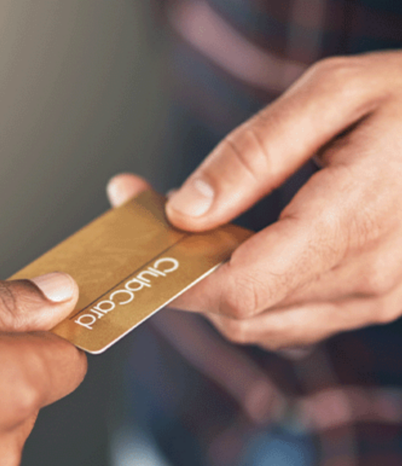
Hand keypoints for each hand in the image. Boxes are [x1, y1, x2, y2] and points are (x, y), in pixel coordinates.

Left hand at [109, 51, 401, 349]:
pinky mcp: (370, 301)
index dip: (179, 279)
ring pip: (258, 323)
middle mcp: (364, 278)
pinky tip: (244, 249)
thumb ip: (253, 157)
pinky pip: (287, 318)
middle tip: (155, 221)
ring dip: (214, 285)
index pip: (239, 287)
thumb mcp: (333, 96)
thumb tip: (187, 211)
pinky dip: (249, 293)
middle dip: (183, 273)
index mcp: (351, 223)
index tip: (139, 248)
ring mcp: (371, 298)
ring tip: (200, 231)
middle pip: (239, 310)